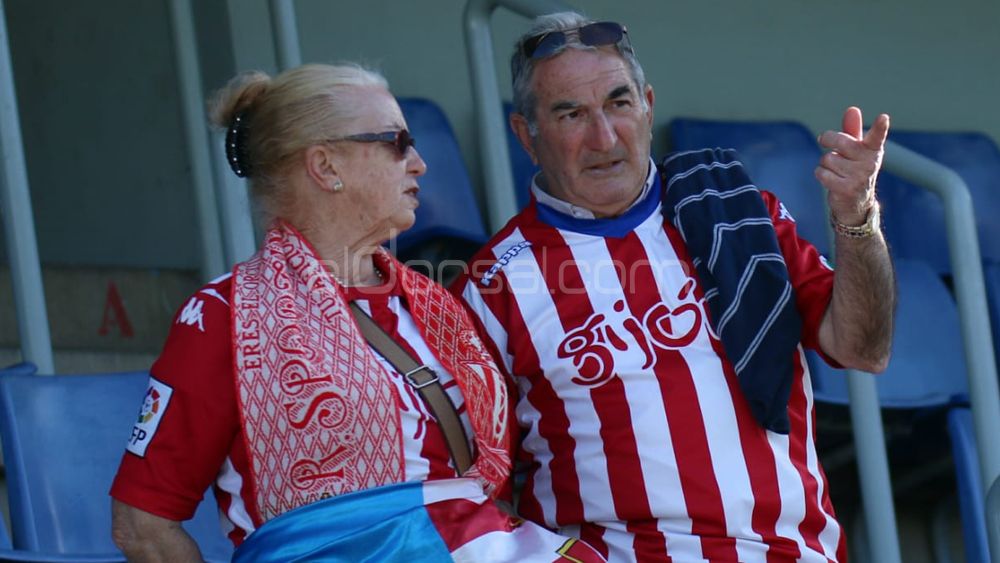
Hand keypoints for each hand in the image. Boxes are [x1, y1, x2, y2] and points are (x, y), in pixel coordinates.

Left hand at [815, 107, 889, 224]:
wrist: (855, 202)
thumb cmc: (854, 169)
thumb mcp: (856, 149)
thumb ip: (853, 130)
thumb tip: (853, 109)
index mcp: (873, 149)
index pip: (877, 136)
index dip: (880, 127)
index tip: (883, 118)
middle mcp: (869, 163)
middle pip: (840, 142)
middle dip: (828, 140)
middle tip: (825, 141)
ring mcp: (859, 177)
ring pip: (827, 158)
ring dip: (825, 163)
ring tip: (836, 170)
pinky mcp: (846, 189)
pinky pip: (822, 173)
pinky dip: (821, 174)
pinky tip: (831, 180)